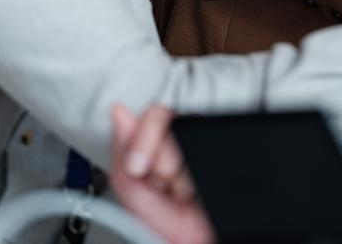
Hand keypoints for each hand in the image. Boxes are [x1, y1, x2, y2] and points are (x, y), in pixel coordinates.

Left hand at [108, 104, 213, 243]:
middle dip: (159, 162)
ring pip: (187, 137)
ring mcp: (204, 146)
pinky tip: (193, 191)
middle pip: (169, 124)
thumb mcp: (130, 188)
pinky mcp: (222, 152)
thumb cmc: (163, 224)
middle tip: (161, 186)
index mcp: (157, 142)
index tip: (137, 168)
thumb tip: (119, 111)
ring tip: (179, 193)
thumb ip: (122, 149)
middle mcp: (182, 140)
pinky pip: (207, 150)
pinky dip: (195, 176)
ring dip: (179, 173)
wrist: (193, 243)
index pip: (152, 115)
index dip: (142, 142)